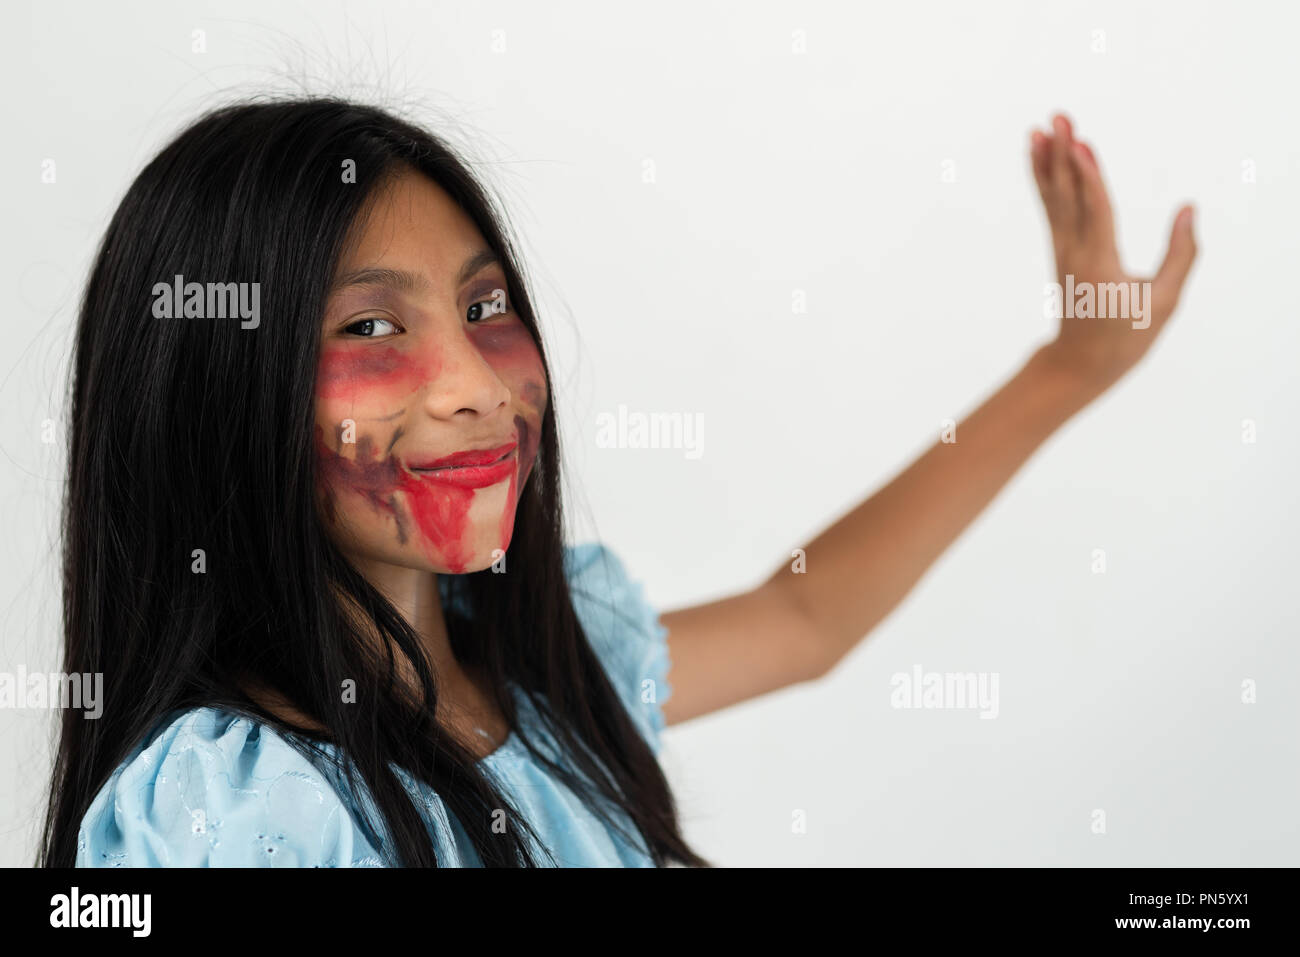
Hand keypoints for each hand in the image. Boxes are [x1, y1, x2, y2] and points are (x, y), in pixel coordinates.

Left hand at [1030, 113, 1197, 393]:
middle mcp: (1075, 252)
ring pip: (1053, 200)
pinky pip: (1051, 208)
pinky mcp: (1060, 249)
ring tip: (1040, 128)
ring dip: (1047, 163)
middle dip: (1062, 155)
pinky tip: (1040, 157)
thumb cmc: (1126, 336)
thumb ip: (1180, 255)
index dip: (1087, 176)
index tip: (1078, 144)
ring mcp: (1063, 250)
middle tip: (1058, 117)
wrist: (1079, 365)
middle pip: (1067, 197)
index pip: (1095, 212)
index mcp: (1101, 264)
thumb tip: (1187, 210)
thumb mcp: (1163, 302)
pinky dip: (1045, 181)